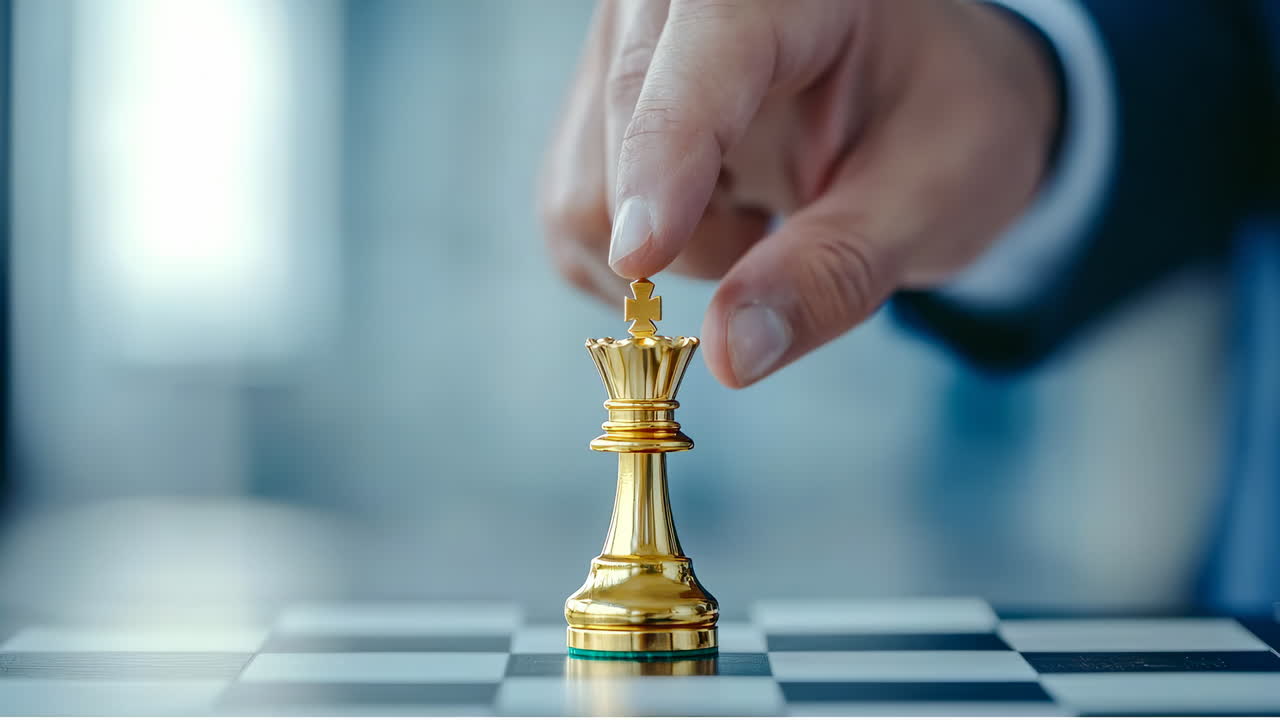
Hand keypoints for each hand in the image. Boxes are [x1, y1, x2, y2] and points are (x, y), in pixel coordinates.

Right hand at [540, 0, 1058, 386]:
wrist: (916, 94)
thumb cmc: (944, 121)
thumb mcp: (928, 198)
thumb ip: (834, 272)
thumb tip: (729, 355)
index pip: (703, 56)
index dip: (666, 154)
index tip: (645, 259)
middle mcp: (677, 2)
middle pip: (623, 125)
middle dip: (686, 232)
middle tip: (775, 255)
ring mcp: (626, 50)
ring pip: (582, 188)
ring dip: (668, 253)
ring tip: (758, 224)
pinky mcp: (596, 111)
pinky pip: (574, 215)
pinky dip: (642, 258)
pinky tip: (715, 221)